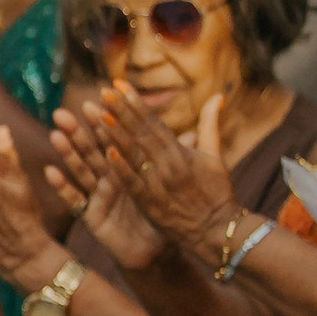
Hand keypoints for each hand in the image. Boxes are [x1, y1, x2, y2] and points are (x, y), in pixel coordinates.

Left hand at [99, 86, 239, 260]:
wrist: (216, 231)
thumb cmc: (216, 192)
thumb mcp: (215, 157)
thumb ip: (210, 125)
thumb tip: (217, 95)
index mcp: (182, 152)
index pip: (155, 123)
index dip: (136, 104)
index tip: (119, 85)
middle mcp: (169, 165)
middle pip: (141, 134)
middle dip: (122, 112)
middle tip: (103, 92)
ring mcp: (158, 184)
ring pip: (135, 155)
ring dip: (116, 135)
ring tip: (98, 115)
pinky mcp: (150, 204)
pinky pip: (133, 184)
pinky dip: (121, 169)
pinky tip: (107, 154)